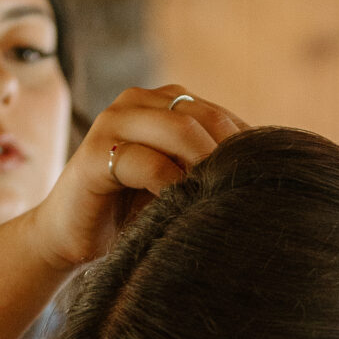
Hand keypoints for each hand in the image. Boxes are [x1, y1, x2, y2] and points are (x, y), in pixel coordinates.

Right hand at [29, 85, 247, 277]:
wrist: (68, 237)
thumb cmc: (130, 212)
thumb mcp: (179, 182)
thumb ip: (208, 166)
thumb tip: (269, 172)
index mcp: (164, 102)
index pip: (220, 116)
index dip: (246, 149)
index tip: (265, 186)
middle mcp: (139, 101)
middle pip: (204, 117)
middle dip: (230, 155)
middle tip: (246, 193)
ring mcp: (115, 121)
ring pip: (179, 129)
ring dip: (206, 165)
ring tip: (220, 198)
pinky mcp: (96, 152)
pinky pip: (147, 162)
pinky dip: (172, 185)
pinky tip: (184, 208)